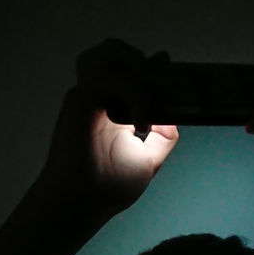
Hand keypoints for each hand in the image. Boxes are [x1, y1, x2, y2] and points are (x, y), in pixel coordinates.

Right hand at [40, 39, 178, 219]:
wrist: (83, 204)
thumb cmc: (107, 187)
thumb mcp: (148, 159)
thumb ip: (162, 137)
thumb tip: (173, 118)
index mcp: (110, 106)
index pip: (127, 69)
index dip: (149, 64)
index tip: (168, 65)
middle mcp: (96, 97)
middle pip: (112, 50)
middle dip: (139, 59)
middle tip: (159, 84)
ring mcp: (87, 96)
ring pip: (106, 53)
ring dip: (134, 65)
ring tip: (150, 90)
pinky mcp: (80, 101)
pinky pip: (112, 80)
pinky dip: (135, 96)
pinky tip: (143, 124)